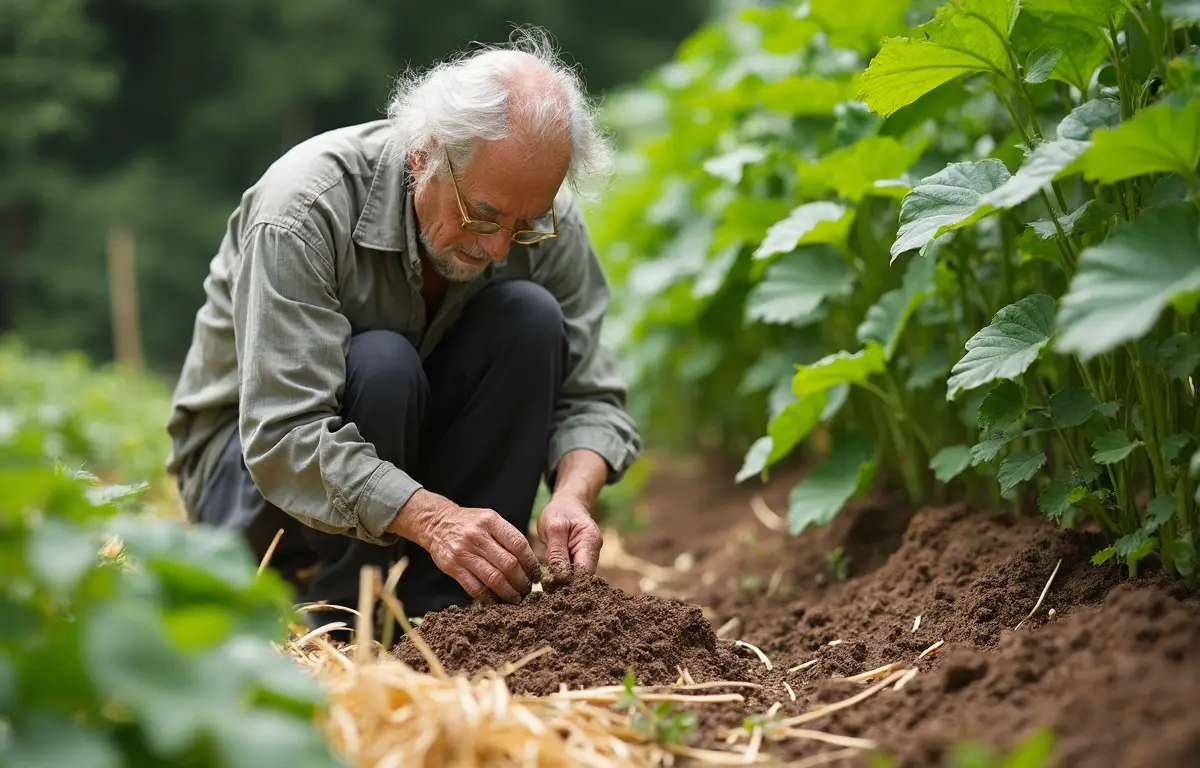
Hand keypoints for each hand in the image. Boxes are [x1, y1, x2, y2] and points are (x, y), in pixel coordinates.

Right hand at [393, 489, 540, 603]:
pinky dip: (488, 598)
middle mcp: (477, 536)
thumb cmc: (471, 523)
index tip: (537, 575)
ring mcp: (463, 552)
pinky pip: (475, 588)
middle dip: (522, 581)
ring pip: (494, 579)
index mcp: (491, 521)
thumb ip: (508, 537)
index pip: (519, 545)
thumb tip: (531, 563)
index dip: (531, 563)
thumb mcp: (490, 519)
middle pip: (508, 565)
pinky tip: (496, 601)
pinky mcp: (452, 567)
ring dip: (508, 593)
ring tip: (516, 598)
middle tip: (527, 590)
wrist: (437, 523)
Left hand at [537, 493, 602, 583]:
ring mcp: (589, 557)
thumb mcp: (553, 529)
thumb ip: (557, 553)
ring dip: (564, 584)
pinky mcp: (581, 560)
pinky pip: (574, 574)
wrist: (567, 504)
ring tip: (547, 589)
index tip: (550, 589)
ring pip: (578, 578)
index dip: (569, 583)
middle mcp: (594, 552)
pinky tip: (551, 584)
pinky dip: (563, 579)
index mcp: (590, 541)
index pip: (584, 572)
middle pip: (583, 578)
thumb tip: (560, 579)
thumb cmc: (559, 512)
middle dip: (567, 587)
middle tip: (547, 592)